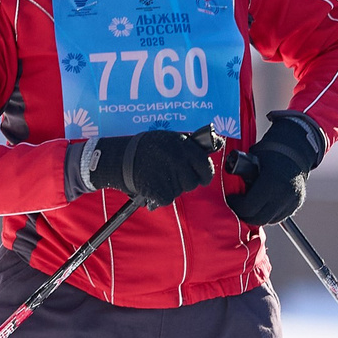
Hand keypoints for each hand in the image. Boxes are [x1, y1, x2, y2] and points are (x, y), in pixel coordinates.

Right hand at [88, 129, 217, 209]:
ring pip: (179, 191)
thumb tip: (216, 143)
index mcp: (185, 148)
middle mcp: (180, 163)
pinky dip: (160, 196)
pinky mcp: (161, 192)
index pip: (206, 167)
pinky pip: (167, 198)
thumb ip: (190, 145)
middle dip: (185, 181)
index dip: (204, 173)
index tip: (201, 175)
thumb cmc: (146, 147)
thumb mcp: (170, 138)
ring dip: (172, 187)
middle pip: (193, 183)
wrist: (120, 158)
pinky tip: (152, 185)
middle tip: (172, 175)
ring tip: (158, 176)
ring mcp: (170, 178)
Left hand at [226, 114, 322, 226]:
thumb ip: (242, 177)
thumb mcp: (253, 162)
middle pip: (258, 218)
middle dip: (244, 214)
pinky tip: (262, 206)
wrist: (295, 150)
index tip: (231, 199)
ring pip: (268, 220)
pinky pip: (278, 217)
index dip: (236, 205)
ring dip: (256, 216)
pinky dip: (268, 214)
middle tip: (237, 206)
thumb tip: (229, 188)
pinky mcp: (296, 205)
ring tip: (249, 206)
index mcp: (271, 183)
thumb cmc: (270, 153)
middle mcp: (283, 196)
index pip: (248, 207)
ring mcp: (292, 202)